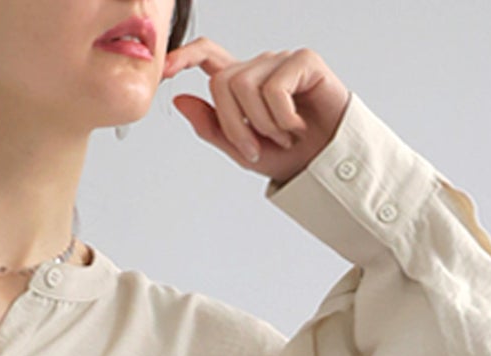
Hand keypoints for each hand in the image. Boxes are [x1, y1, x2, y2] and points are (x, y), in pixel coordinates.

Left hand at [163, 41, 349, 186]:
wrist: (326, 164)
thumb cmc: (288, 155)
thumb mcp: (242, 150)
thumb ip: (212, 127)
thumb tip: (180, 100)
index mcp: (241, 84)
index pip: (208, 55)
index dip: (185, 56)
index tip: (164, 70)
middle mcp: (259, 67)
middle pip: (222, 82)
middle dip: (233, 124)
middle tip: (256, 149)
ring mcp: (280, 61)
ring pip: (244, 86)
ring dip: (261, 124)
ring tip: (283, 137)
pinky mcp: (304, 61)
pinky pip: (274, 88)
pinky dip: (282, 117)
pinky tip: (297, 126)